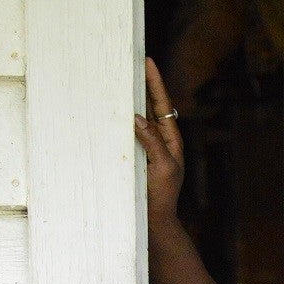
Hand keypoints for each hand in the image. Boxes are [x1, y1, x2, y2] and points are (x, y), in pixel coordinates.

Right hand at [134, 57, 184, 225]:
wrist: (155, 222)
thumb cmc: (163, 197)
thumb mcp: (162, 168)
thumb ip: (152, 142)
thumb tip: (137, 117)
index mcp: (171, 140)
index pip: (163, 104)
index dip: (155, 82)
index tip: (148, 61)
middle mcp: (160, 140)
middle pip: (151, 105)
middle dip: (143, 84)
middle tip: (132, 61)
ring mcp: (147, 148)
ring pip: (139, 117)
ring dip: (131, 99)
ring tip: (121, 78)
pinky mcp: (135, 157)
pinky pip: (128, 132)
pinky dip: (121, 119)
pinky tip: (111, 110)